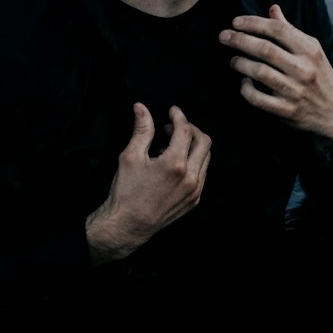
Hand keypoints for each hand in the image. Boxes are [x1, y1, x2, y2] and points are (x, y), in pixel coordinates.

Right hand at [85, 103, 210, 263]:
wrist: (128, 225)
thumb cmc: (126, 192)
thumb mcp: (130, 156)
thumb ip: (141, 129)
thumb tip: (141, 108)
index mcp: (175, 164)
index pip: (185, 130)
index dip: (179, 116)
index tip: (172, 111)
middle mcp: (190, 177)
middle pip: (204, 141)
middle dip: (190, 129)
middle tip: (173, 127)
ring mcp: (195, 190)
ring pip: (206, 158)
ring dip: (193, 146)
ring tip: (172, 145)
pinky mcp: (194, 200)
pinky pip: (202, 174)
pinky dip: (193, 162)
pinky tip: (175, 163)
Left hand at [220, 4, 332, 145]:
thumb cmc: (319, 75)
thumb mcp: (311, 51)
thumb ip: (290, 30)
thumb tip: (272, 9)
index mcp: (310, 50)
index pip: (278, 29)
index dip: (254, 23)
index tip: (236, 22)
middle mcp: (303, 69)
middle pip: (265, 49)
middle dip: (240, 40)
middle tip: (223, 36)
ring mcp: (295, 90)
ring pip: (259, 72)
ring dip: (240, 63)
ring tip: (233, 60)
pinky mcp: (287, 110)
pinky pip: (258, 99)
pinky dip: (246, 89)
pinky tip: (244, 82)